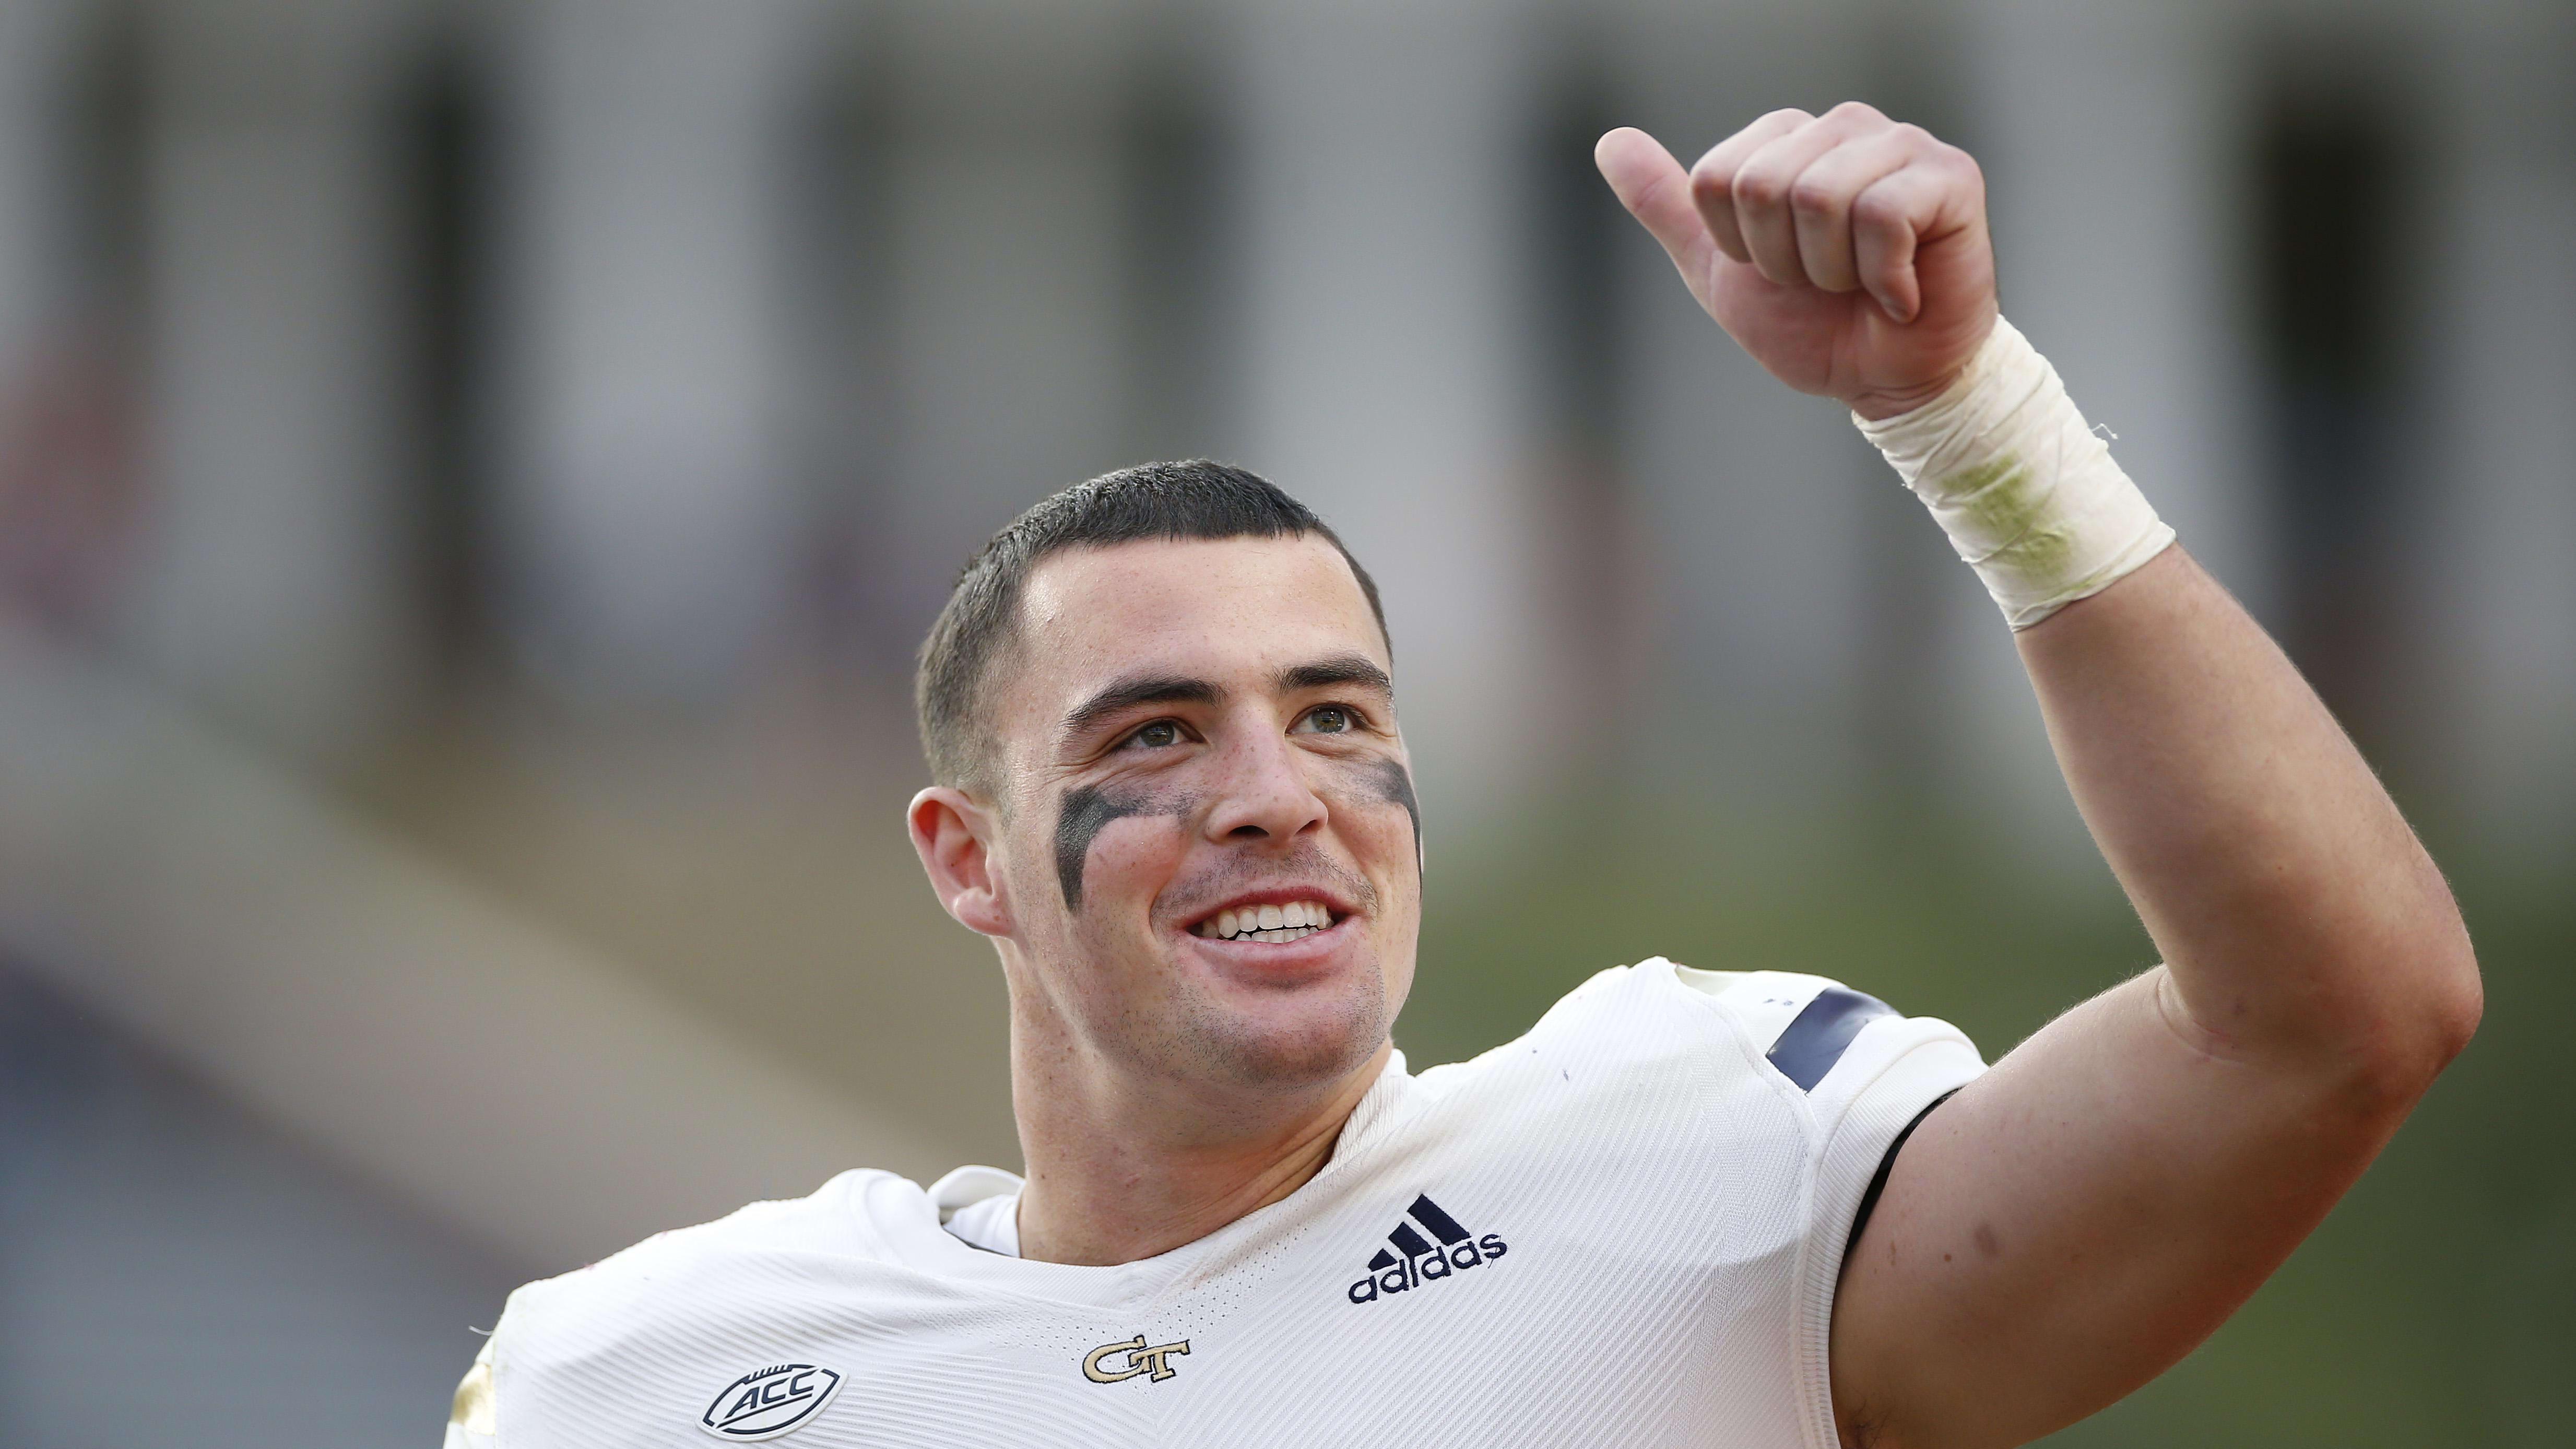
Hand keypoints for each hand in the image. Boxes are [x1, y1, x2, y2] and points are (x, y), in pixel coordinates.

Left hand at [1596, 103, 1996, 419]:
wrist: (1885, 381)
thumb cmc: (1812, 325)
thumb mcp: (1720, 269)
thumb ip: (1668, 204)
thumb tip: (1610, 142)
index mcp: (1787, 139)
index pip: (1715, 178)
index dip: (1738, 247)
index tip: (1780, 270)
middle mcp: (1843, 127)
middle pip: (1763, 184)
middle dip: (1783, 260)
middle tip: (1825, 283)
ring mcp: (1901, 146)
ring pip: (1821, 197)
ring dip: (1833, 271)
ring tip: (1861, 284)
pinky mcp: (1951, 177)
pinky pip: (1884, 214)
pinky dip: (1883, 277)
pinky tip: (1899, 292)